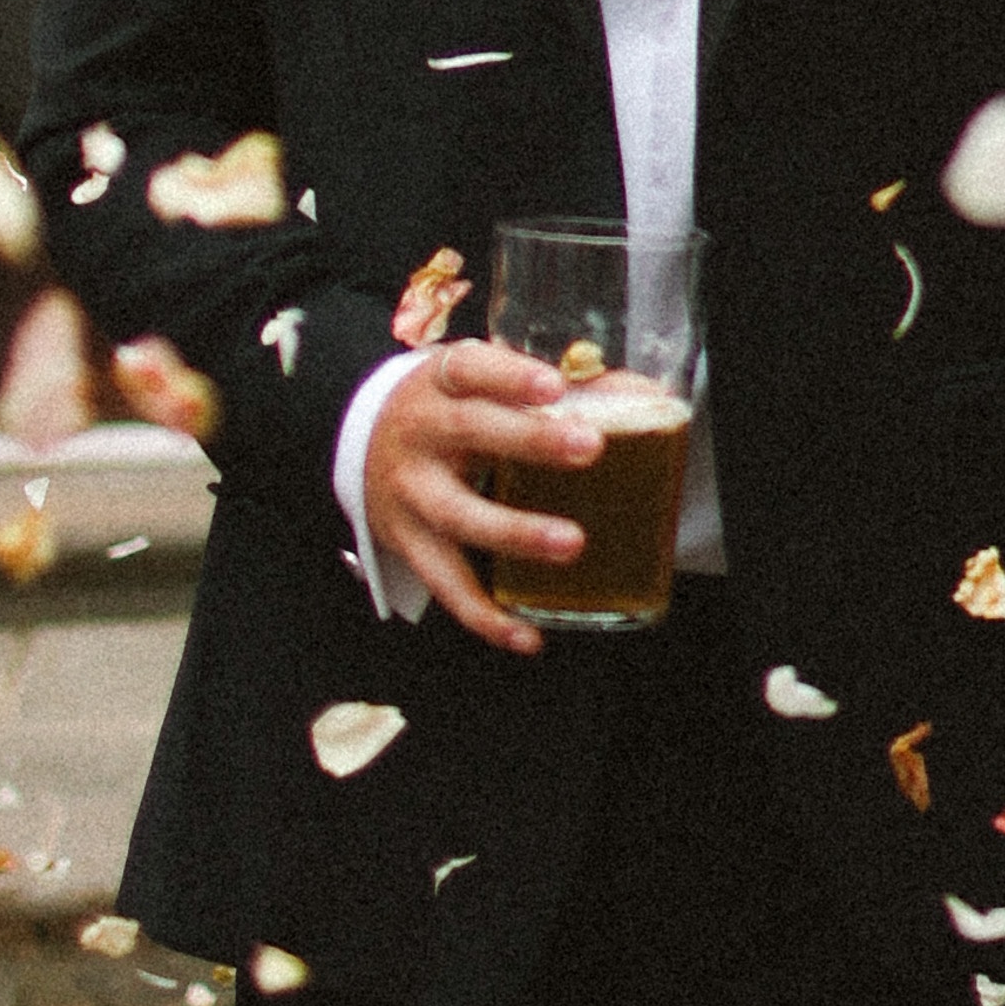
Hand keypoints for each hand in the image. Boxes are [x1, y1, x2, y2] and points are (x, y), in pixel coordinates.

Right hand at [356, 331, 612, 658]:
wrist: (361, 445)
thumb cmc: (446, 408)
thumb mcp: (477, 381)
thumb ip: (548, 388)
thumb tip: (643, 394)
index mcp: (441, 384)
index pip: (471, 369)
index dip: (510, 377)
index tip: (555, 386)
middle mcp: (421, 434)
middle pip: (471, 432)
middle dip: (531, 441)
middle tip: (589, 447)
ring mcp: (411, 494)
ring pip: (460, 515)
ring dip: (517, 531)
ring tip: (571, 543)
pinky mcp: (408, 544)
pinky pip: (448, 586)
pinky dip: (486, 616)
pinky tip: (528, 636)